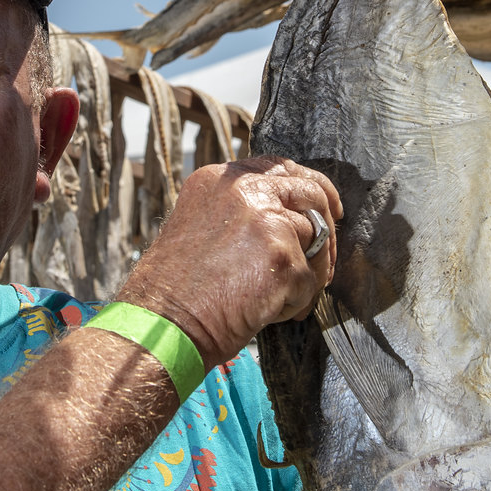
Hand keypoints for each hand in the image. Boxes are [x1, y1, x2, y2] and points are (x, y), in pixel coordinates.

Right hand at [116, 155, 341, 368]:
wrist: (163, 323)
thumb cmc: (177, 289)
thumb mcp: (201, 226)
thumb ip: (240, 211)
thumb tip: (290, 217)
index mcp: (220, 179)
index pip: (280, 167)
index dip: (311, 186)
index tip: (327, 205)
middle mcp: (243, 189)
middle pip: (311, 193)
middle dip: (328, 226)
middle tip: (328, 257)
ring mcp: (266, 220)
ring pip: (317, 241)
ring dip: (307, 275)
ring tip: (278, 300)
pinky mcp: (284, 257)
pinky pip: (310, 281)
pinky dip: (294, 304)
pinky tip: (267, 313)